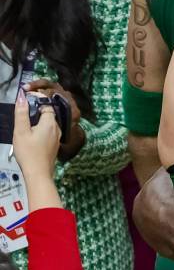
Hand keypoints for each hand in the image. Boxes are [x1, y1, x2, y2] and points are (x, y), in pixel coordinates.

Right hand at [13, 89, 62, 210]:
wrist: (38, 173)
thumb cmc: (29, 154)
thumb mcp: (21, 131)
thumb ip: (22, 113)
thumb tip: (22, 98)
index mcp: (50, 123)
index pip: (47, 104)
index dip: (37, 98)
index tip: (27, 97)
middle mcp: (56, 129)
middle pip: (48, 112)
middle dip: (37, 108)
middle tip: (24, 108)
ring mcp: (57, 137)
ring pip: (49, 122)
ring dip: (38, 118)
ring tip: (26, 121)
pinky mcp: (54, 144)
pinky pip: (49, 131)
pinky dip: (41, 127)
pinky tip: (31, 133)